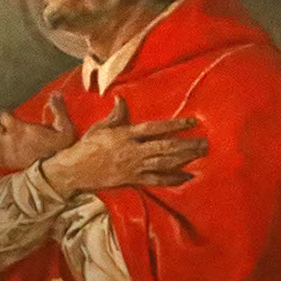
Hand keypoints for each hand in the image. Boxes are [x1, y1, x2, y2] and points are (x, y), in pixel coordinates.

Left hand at [0, 93, 75, 171]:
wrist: (55, 173)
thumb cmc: (60, 149)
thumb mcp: (64, 128)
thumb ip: (59, 109)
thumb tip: (56, 92)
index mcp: (18, 128)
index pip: (2, 114)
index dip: (6, 115)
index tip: (12, 118)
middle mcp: (5, 139)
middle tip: (3, 128)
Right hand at [44, 98, 206, 194]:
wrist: (75, 171)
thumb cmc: (86, 147)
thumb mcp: (100, 127)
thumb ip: (116, 115)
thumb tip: (122, 99)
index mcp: (126, 135)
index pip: (155, 128)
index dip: (175, 125)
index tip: (191, 122)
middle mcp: (133, 151)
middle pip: (166, 147)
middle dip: (187, 144)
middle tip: (205, 142)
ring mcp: (135, 167)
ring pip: (165, 163)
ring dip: (185, 158)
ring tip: (201, 153)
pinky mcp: (133, 180)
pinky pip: (157, 180)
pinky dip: (173, 179)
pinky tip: (187, 176)